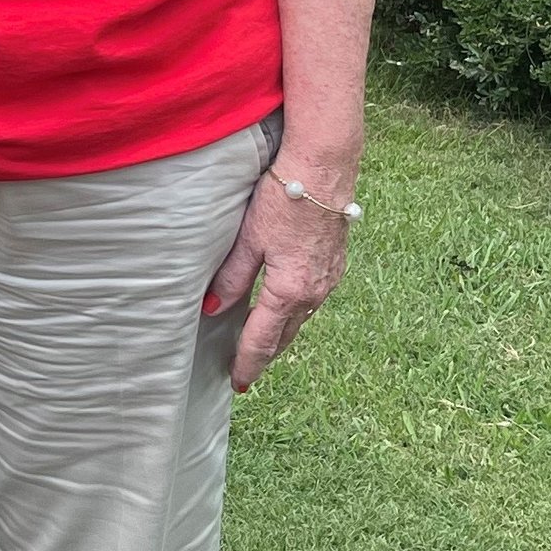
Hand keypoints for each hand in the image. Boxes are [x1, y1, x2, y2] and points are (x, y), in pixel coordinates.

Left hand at [203, 174, 350, 394]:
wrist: (325, 167)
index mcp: (289, 290)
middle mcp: (315, 291)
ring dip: (281, 333)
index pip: (263, 339)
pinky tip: (284, 307)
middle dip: (265, 354)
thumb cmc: (284, 197)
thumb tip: (213, 309)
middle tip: (245, 371)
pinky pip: (313, 299)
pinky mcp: (336, 264)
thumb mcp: (248, 239)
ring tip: (260, 343)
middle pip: (285, 335)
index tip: (237, 382)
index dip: (248, 363)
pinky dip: (295, 311)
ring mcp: (330, 279)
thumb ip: (231, 277)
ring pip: (301, 318)